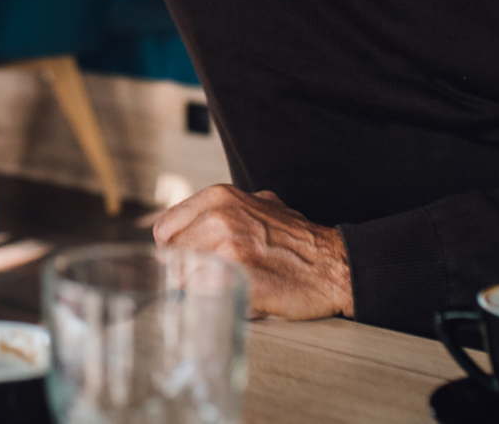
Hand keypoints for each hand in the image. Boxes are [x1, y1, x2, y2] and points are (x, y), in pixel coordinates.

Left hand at [153, 183, 353, 320]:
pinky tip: (243, 295)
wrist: (333, 264)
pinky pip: (205, 296)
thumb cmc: (296, 240)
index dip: (174, 250)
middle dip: (185, 272)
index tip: (186, 262)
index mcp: (217, 197)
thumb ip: (217, 214)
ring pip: (184, 279)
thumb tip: (184, 233)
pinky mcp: (238, 277)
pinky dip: (218, 301)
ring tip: (233, 285)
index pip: (165, 229)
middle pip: (170, 256)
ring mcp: (227, 246)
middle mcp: (218, 217)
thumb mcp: (254, 206)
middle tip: (209, 280)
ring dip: (202, 288)